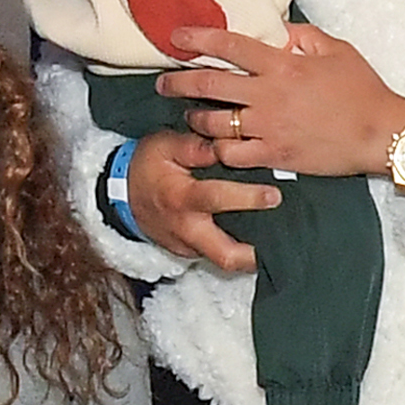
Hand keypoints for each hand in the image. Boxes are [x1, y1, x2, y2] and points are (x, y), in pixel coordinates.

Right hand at [125, 129, 285, 278]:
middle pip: (226, 256)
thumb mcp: (163, 146)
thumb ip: (193, 146)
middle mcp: (187, 229)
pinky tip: (259, 236)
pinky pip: (218, 255)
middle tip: (285, 241)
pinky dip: (238, 247)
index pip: (217, 200)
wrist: (119, 196)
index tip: (274, 195)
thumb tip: (223, 143)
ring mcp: (189, 247)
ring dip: (252, 254)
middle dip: (256, 255)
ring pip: (225, 260)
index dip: (247, 198)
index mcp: (182, 198)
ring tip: (281, 241)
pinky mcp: (191, 253)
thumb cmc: (146, 166)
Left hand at [157, 21, 404, 180]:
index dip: (198, 38)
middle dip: (178, 82)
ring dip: (195, 118)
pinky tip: (214, 146)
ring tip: (189, 117)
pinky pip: (233, 154)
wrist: (381, 133)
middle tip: (163, 82)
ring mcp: (269, 127)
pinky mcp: (275, 154)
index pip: (229, 45)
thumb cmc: (362, 90)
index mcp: (283, 64)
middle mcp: (269, 95)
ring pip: (214, 123)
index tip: (177, 36)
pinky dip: (218, 150)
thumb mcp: (336, 50)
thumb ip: (302, 35)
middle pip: (209, 84)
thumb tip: (276, 29)